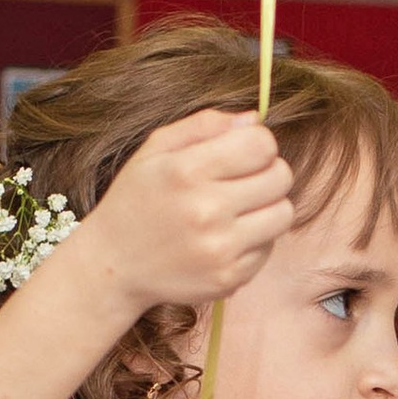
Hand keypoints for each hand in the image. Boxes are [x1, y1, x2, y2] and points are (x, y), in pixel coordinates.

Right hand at [88, 109, 296, 311]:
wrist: (113, 264)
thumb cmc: (136, 199)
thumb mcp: (155, 149)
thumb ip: (204, 125)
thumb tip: (255, 120)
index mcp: (187, 171)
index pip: (262, 144)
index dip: (258, 143)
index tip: (243, 152)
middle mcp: (206, 211)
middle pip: (281, 177)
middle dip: (268, 171)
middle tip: (244, 180)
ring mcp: (220, 249)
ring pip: (283, 214)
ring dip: (268, 206)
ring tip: (239, 208)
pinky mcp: (229, 278)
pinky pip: (269, 248)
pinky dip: (255, 240)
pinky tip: (226, 237)